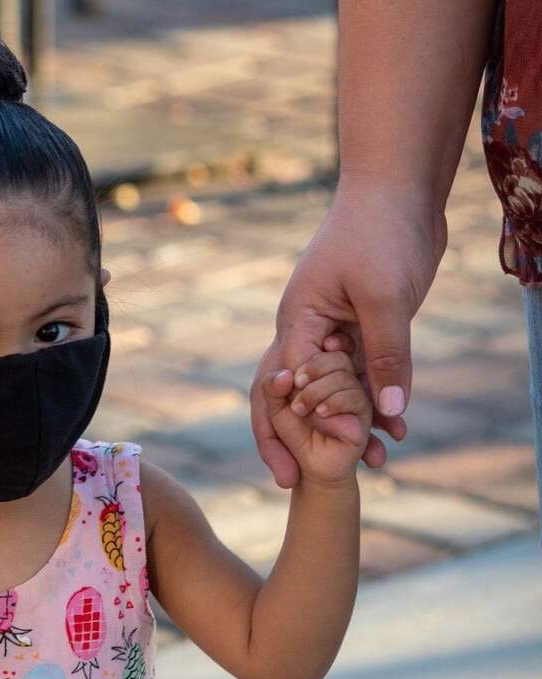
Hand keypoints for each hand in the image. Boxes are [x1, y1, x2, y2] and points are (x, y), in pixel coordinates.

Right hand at [250, 184, 445, 486]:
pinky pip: (365, 372)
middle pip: (291, 395)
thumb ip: (385, 355)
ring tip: (375, 465)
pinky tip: (398, 428)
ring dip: (350, 425)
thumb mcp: (385, 297)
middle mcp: (308, 330)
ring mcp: (334, 329)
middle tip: (299, 480)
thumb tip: (387, 415)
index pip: (285, 385)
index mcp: (298, 321)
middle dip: (298, 438)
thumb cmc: (380, 232)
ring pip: (335, 389)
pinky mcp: (362, 327)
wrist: (400, 190)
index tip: (306, 464)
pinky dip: (378, 400)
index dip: (295, 426)